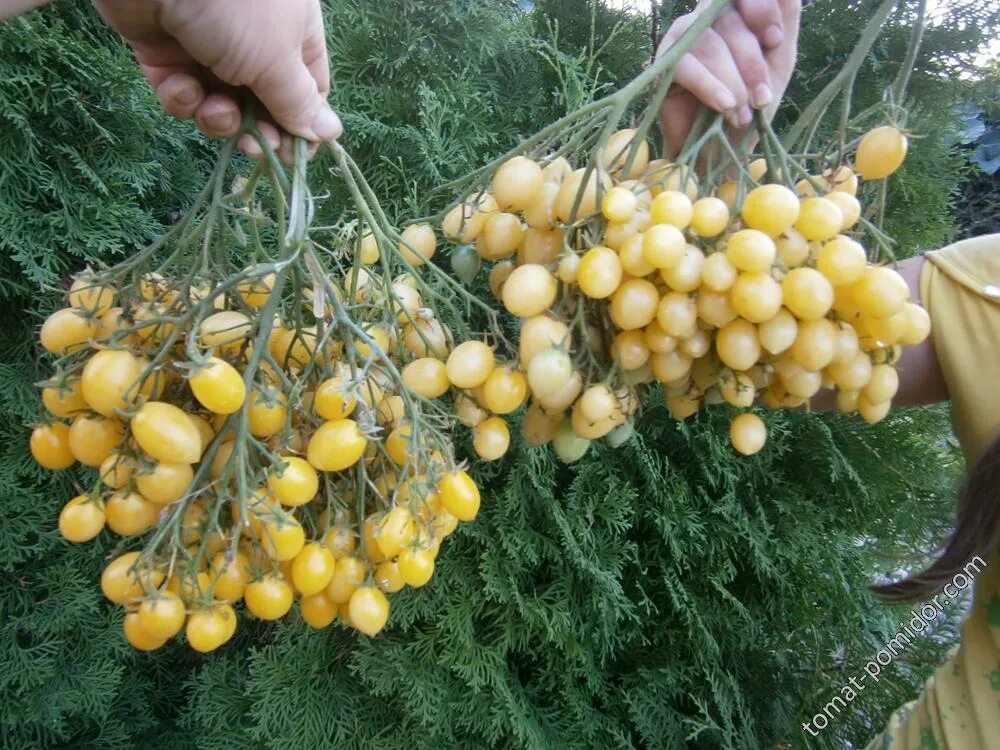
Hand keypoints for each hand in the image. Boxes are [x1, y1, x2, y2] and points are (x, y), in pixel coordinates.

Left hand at [91, 0, 340, 158]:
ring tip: (212, 109)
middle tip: (252, 146)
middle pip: (264, 105)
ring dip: (218, 118)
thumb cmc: (234, 5)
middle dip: (258, 129)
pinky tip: (180, 85)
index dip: (301, 127)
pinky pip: (182, 92)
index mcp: (293, 33)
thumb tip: (330, 133)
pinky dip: (182, 98)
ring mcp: (208, 46)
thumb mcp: (276, 58)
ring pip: (221, 104)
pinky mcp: (165, 52)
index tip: (291, 156)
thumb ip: (300, 102)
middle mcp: (254, 40)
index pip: (308, 92)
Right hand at [656, 0, 799, 156]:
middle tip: (761, 99)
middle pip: (730, 20)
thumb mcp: (778, 63)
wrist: (721, 149)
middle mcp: (707, 18)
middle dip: (751, 63)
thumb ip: (786, 22)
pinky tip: (724, 105)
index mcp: (737, 12)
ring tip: (742, 114)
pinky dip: (709, 87)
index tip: (775, 41)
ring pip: (711, 44)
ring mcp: (683, 37)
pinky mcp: (665, 64)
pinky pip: (687, 65)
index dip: (761, 10)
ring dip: (733, 82)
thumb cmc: (750, 105)